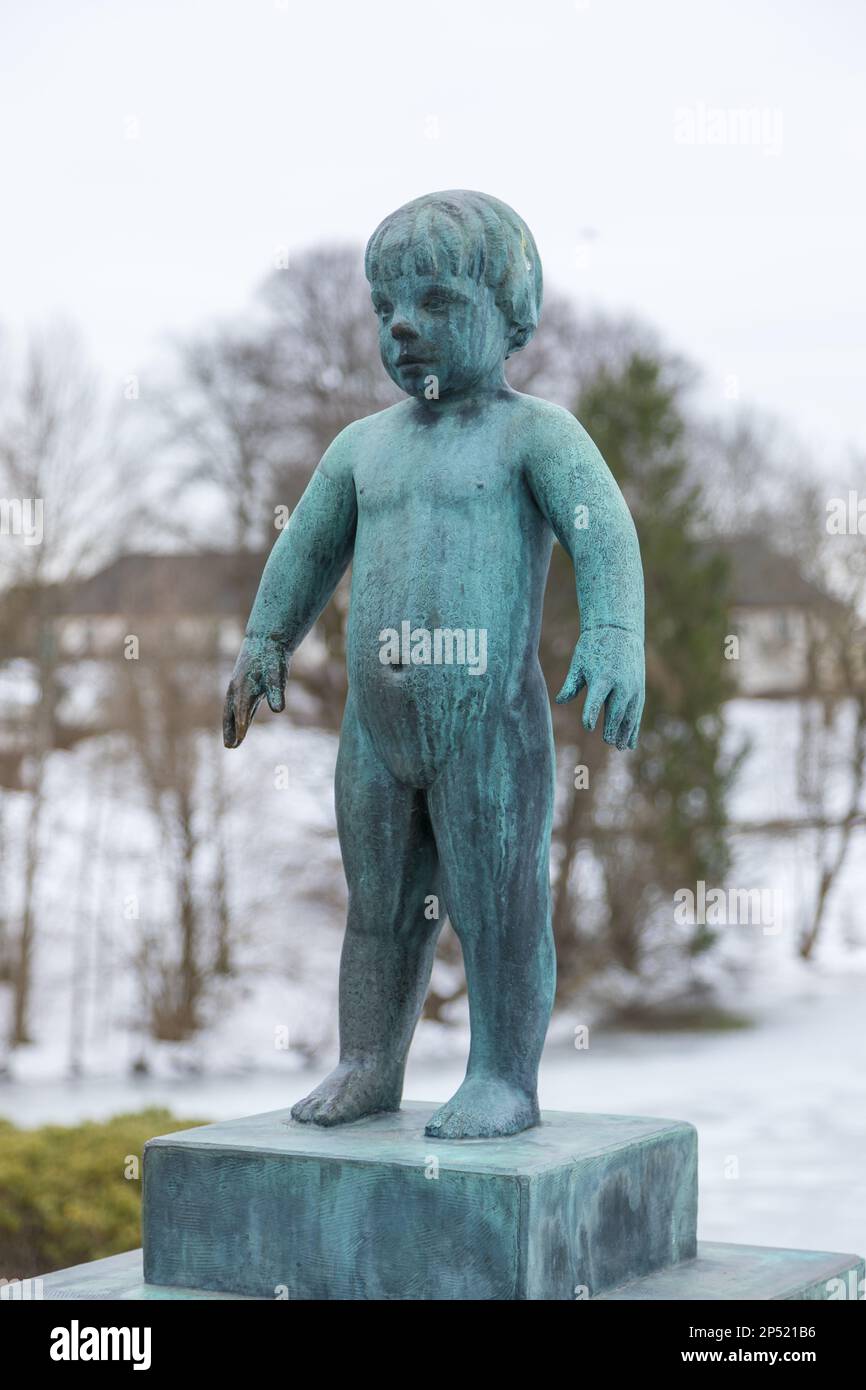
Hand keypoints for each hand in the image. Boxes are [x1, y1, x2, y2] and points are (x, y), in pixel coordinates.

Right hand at [223, 635, 287, 747]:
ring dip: (230, 727)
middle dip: (230, 730)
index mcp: (243, 686)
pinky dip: (236, 718)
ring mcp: (237, 688)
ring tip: (231, 744)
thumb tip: (278, 710)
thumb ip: (277, 691)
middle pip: (229, 714)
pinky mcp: (242, 688)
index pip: (240, 710)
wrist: (267, 640)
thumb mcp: (277, 673)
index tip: (240, 739)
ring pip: (230, 711)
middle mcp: (236, 688)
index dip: (240, 725)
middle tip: (230, 747)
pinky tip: (241, 727)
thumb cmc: (272, 657)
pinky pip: (236, 707)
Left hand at [555, 626, 644, 749]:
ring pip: (630, 715)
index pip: (596, 699)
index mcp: (603, 677)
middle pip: (616, 711)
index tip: (588, 726)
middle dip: (612, 727)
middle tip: (607, 741)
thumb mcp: (579, 662)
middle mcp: (621, 684)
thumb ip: (571, 684)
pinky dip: (634, 727)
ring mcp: (633, 687)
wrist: (620, 630)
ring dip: (626, 732)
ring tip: (621, 747)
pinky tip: (630, 742)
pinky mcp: (640, 689)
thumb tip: (560, 700)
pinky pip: (637, 712)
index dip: (591, 713)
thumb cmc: (593, 647)